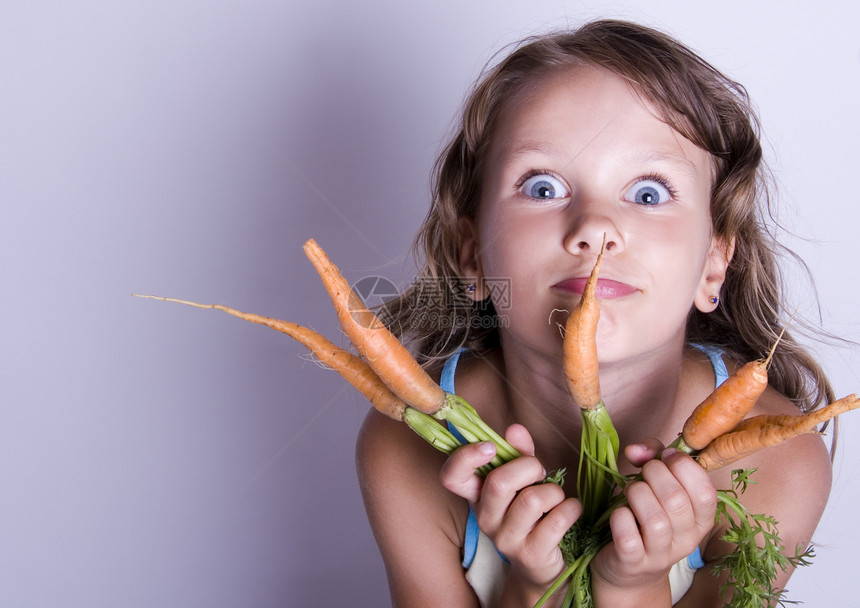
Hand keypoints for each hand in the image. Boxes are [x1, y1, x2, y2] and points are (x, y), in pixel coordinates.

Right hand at [439, 424, 581, 590]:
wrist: (542, 566)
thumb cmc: (532, 514)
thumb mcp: (524, 480)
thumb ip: (519, 453)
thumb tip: (515, 429)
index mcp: (478, 496)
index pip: (451, 477)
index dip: (466, 457)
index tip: (490, 447)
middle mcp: (485, 519)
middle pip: (498, 483)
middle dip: (528, 467)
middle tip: (541, 473)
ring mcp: (506, 540)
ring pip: (532, 500)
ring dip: (553, 491)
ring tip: (557, 498)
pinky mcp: (530, 555)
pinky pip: (556, 521)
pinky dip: (571, 509)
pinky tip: (571, 511)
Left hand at [590, 441, 716, 592]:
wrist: (629, 568)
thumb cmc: (645, 516)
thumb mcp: (658, 484)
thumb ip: (653, 457)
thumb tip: (636, 450)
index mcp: (701, 520)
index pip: (705, 492)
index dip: (683, 466)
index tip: (665, 457)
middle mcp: (687, 540)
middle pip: (676, 500)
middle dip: (654, 474)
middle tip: (643, 473)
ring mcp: (660, 555)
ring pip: (654, 519)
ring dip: (637, 493)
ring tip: (631, 491)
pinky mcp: (633, 562)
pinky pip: (628, 537)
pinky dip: (620, 517)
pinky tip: (620, 513)